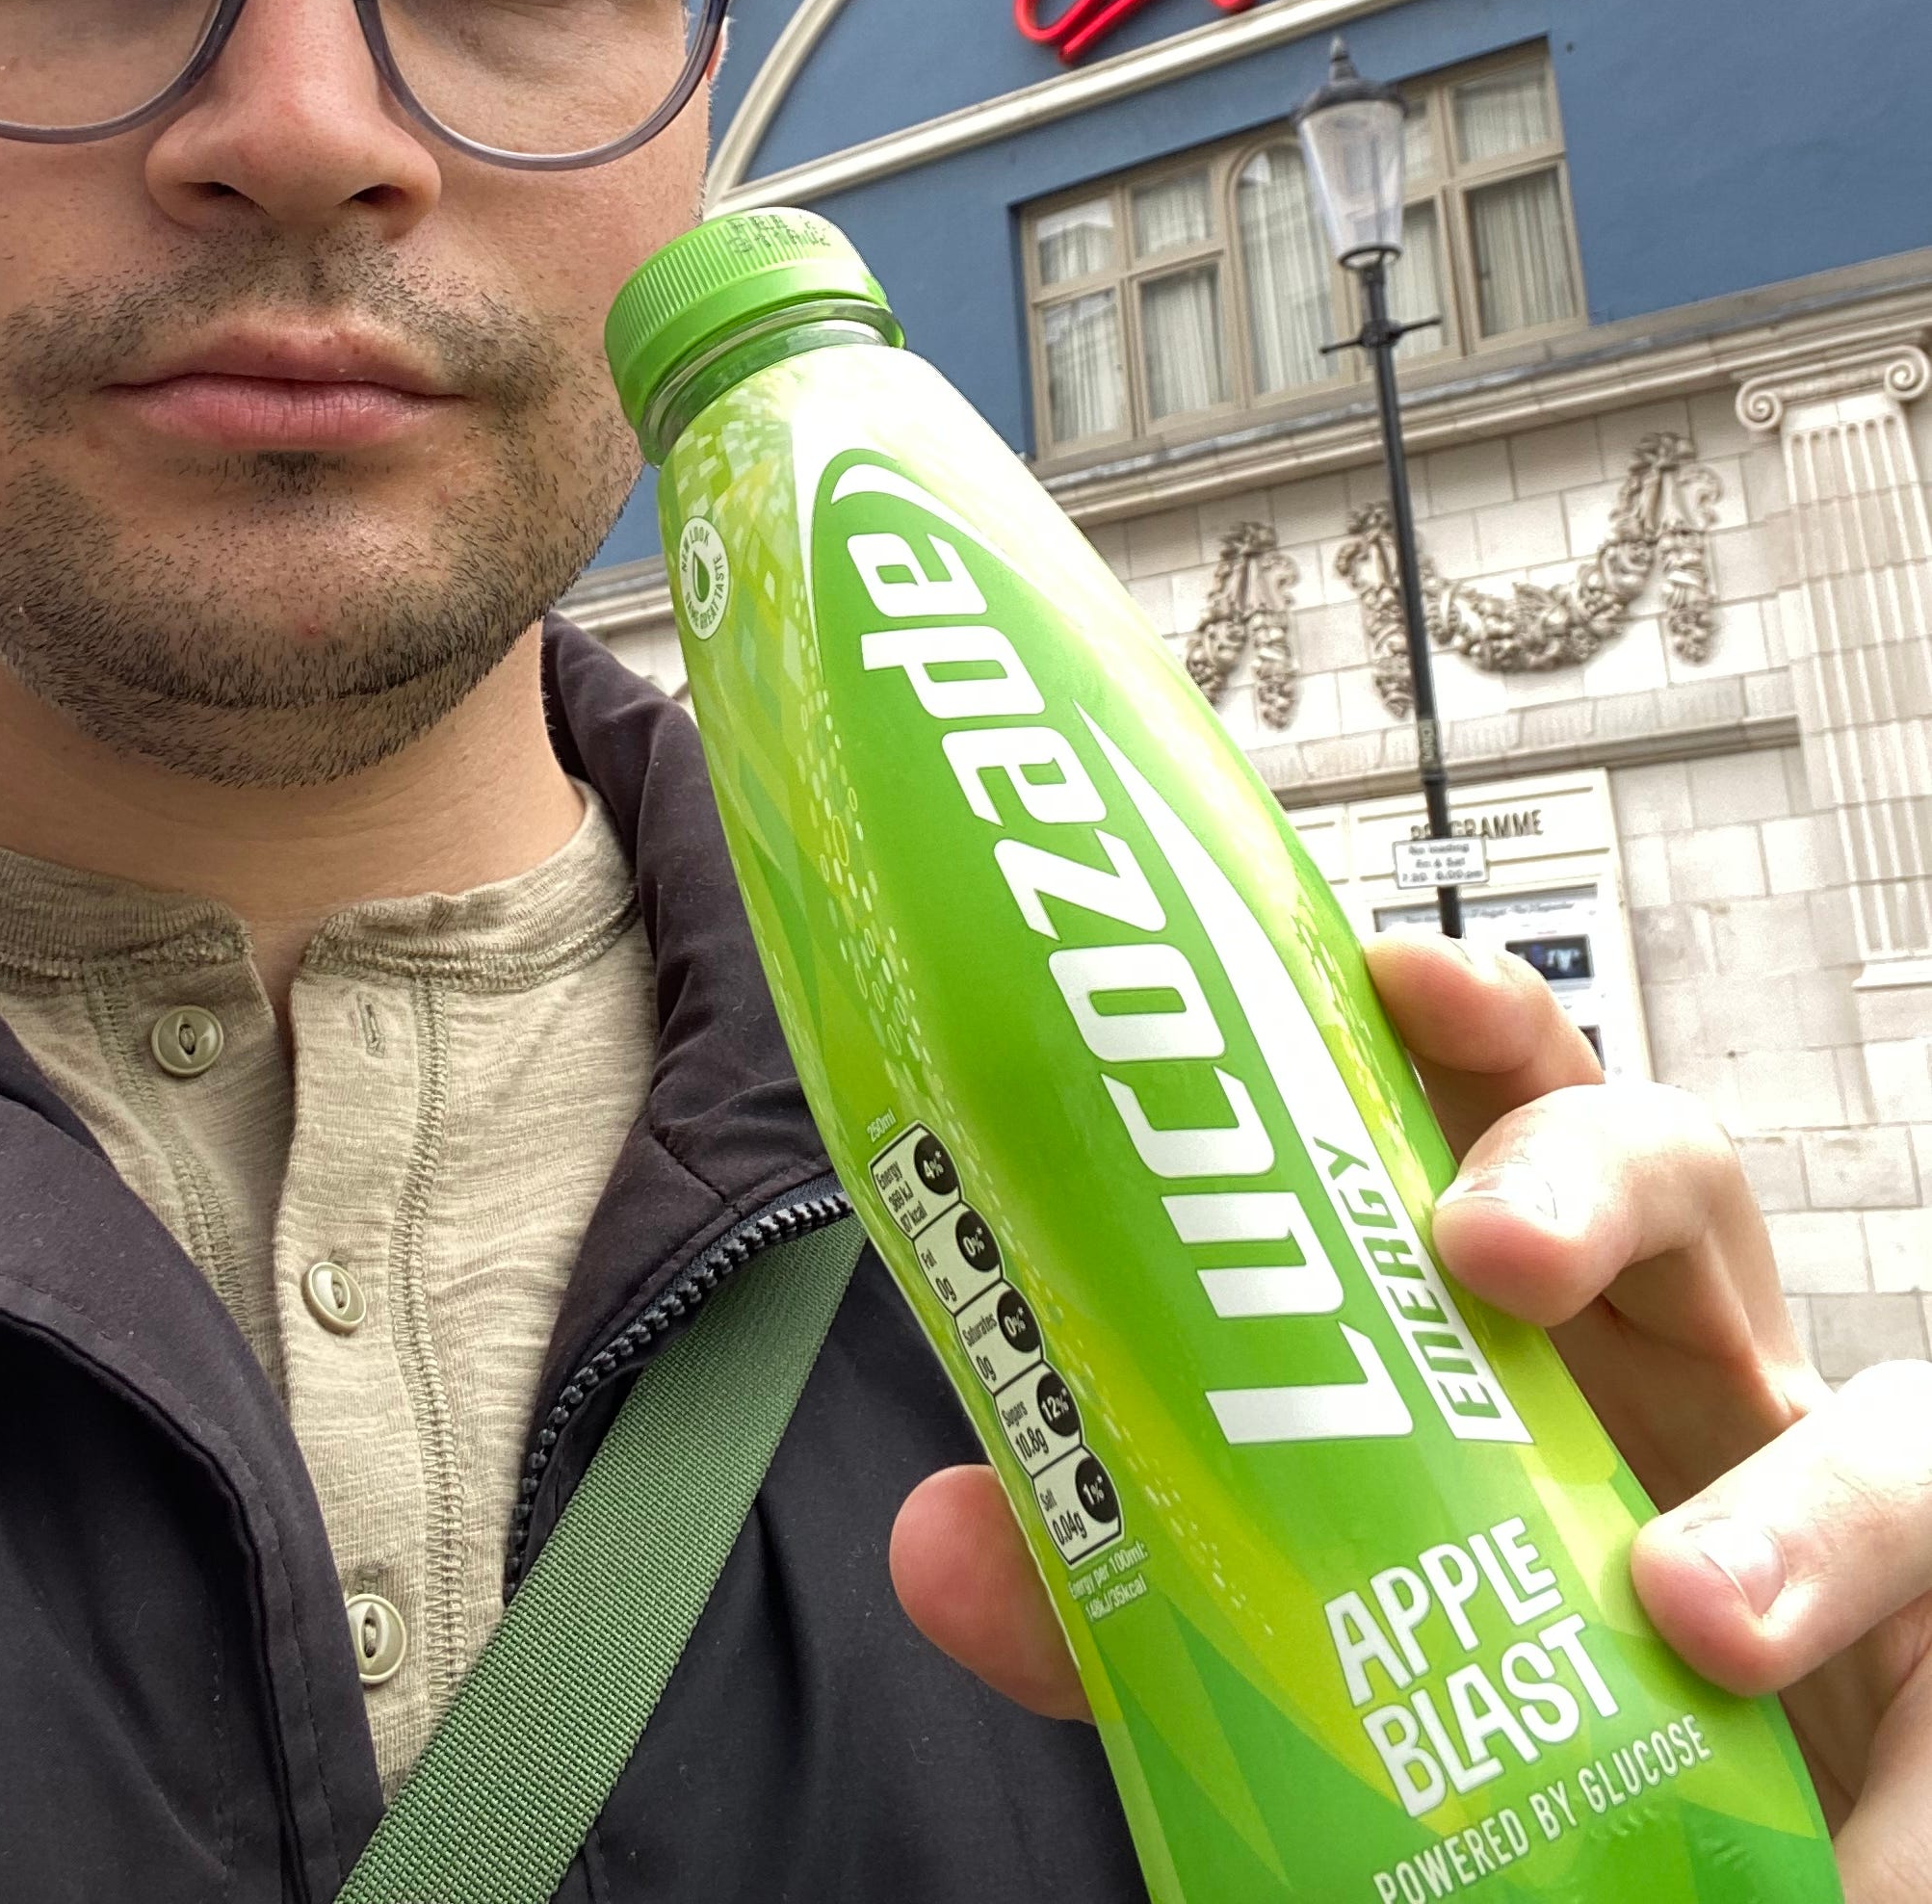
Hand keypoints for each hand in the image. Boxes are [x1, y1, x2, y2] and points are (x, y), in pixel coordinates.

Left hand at [889, 933, 1931, 1894]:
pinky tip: (1843, 1832)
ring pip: (1886, 1422)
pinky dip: (1909, 1759)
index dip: (1467, 1020)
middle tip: (1487, 1251)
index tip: (1386, 965)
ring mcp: (1828, 1500)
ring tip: (1690, 1612)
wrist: (1665, 1839)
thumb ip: (1144, 1559)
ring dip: (1798, 1506)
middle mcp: (1690, 1367)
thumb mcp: (1313, 1595)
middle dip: (1590, 1173)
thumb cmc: (1505, 1645)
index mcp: (1531, 1312)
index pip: (1506, 1111)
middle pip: (1683, 1174)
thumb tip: (947, 1537)